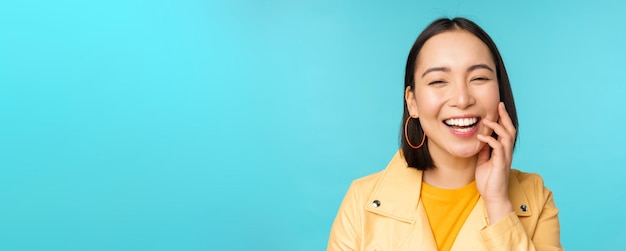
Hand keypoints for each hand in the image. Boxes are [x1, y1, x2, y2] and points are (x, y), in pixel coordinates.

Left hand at [475, 102, 515, 222]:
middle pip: (510, 130)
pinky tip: (480, 137)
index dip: (503, 119)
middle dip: (505, 117)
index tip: (498, 108)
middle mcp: (506, 152)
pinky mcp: (501, 163)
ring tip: (486, 120)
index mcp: (503, 151)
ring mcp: (505, 157)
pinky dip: (489, 140)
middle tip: (499, 105)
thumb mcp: (483, 161)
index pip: (505, 131)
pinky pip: (498, 147)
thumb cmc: (488, 180)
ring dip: (497, 127)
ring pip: (507, 136)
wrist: (493, 196)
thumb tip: (481, 139)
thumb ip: (484, 150)